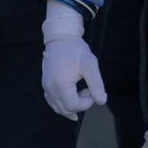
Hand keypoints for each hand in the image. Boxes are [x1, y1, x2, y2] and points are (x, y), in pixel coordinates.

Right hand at [41, 0, 106, 119]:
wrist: (60, 38)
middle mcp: (50, 88)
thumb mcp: (90, 65)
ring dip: (72, 106)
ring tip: (82, 92)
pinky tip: (71, 102)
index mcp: (60, 85)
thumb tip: (101, 101)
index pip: (73, 106)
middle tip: (88, 89)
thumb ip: (96, 84)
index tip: (92, 90)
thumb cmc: (75, 50)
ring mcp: (46, 87)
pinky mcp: (46, 85)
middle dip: (80, 104)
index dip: (86, 103)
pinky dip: (62, 105)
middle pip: (66, 109)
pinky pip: (52, 102)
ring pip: (58, 108)